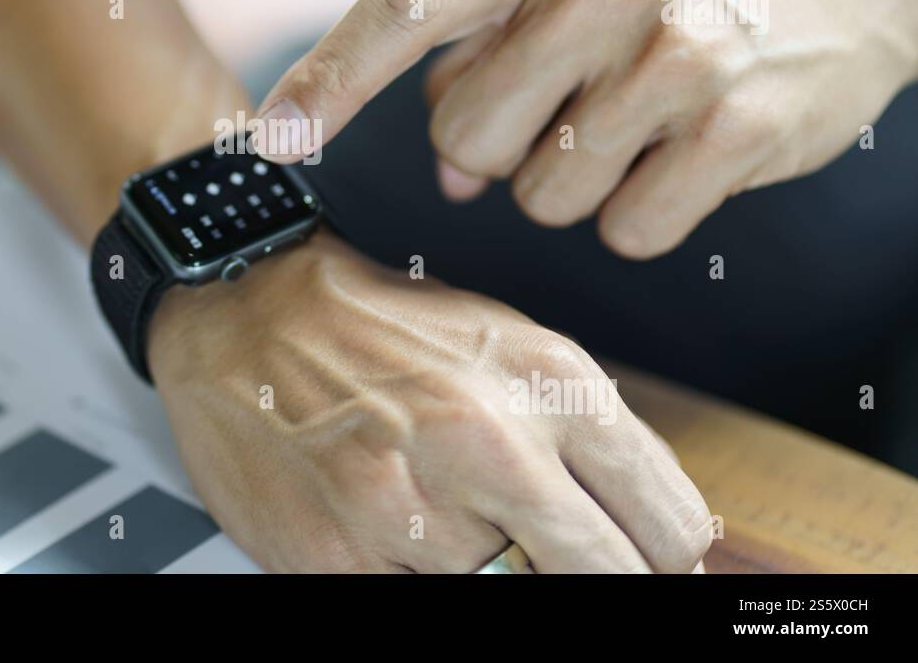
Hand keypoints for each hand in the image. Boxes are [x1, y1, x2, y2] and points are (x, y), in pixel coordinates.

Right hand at [148, 230, 711, 571]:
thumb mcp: (505, 343)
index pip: (672, 525)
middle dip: (600, 580)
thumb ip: (583, 434)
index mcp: (548, 381)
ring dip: (496, 572)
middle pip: (609, 578)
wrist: (246, 312)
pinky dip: (422, 579)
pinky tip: (401, 540)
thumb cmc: (378, 329)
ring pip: (512, 596)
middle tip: (564, 564)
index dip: (666, 557)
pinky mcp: (339, 560)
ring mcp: (412, 510)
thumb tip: (654, 528)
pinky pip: (423, 606)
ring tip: (454, 525)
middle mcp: (490, 444)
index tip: (644, 560)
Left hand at [255, 0, 917, 257]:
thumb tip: (447, 174)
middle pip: (468, 135)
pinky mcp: (738, 124)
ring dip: (573, 180)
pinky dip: (640, 212)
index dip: (326, 80)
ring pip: (543, 194)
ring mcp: (677, 50)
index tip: (268, 142)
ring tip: (636, 117)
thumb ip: (489, 56)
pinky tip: (682, 152)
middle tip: (568, 102)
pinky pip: (626, 229)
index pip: (403, 6)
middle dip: (498, 146)